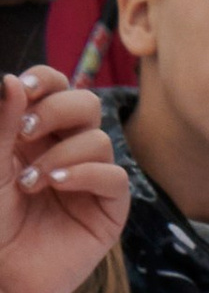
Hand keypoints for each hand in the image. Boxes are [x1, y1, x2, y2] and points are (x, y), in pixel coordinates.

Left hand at [0, 71, 128, 292]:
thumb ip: (4, 123)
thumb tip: (13, 80)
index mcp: (37, 133)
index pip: (56, 89)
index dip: (46, 80)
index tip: (25, 88)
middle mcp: (66, 150)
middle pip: (87, 104)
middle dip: (59, 109)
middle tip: (29, 130)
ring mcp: (89, 180)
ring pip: (100, 140)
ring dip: (64, 153)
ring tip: (31, 181)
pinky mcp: (107, 211)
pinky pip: (114, 178)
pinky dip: (85, 174)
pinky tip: (55, 185)